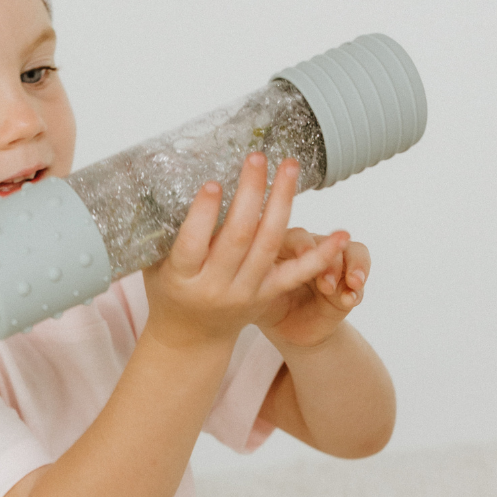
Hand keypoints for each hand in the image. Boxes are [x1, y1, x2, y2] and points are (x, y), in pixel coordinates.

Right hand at [142, 153, 351, 350]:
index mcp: (182, 278)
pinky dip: (320, 255)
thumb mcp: (155, 264)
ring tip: (288, 168)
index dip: (203, 214)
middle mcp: (216, 287)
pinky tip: (341, 234)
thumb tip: (163, 179)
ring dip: (281, 203)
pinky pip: (297, 273)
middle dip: (249, 194)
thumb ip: (162, 231)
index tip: (212, 183)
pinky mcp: (269, 294)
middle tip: (256, 159)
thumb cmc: (169, 290)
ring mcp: (246, 292)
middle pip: (237, 237)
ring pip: (268, 244)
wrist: (191, 337)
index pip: (192, 244)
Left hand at [255, 228, 370, 349]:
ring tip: (352, 284)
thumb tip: (240, 261)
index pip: (294, 236)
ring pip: (351, 251)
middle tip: (325, 283)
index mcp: (281, 246)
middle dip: (329, 259)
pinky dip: (358, 288)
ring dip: (353, 267)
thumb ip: (252, 278)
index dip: (302, 245)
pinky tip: (351, 299)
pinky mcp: (347, 282)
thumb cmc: (264, 305)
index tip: (305, 256)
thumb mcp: (254, 294)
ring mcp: (331, 263)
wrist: (287, 330)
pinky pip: (359, 277)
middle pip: (323, 241)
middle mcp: (309, 248)